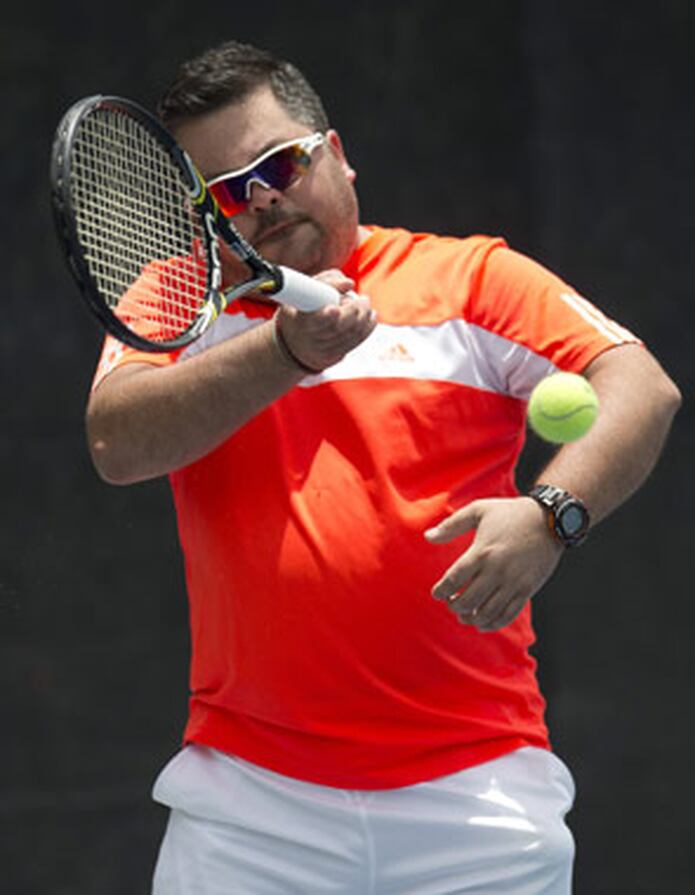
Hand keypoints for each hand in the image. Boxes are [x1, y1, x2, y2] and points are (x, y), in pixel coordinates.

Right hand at [276, 269, 376, 370]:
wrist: (295, 341)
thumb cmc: (302, 308)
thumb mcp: (303, 291)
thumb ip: (326, 281)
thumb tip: (349, 284)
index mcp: (298, 320)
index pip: (313, 320)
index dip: (326, 317)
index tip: (335, 309)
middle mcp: (309, 339)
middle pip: (337, 328)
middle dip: (354, 311)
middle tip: (362, 299)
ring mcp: (322, 350)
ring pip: (349, 335)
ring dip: (363, 317)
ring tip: (364, 303)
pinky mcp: (334, 356)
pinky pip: (355, 342)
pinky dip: (367, 327)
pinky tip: (371, 316)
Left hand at [425, 497, 563, 631]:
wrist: (550, 519)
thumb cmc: (510, 513)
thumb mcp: (478, 510)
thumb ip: (451, 525)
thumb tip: (427, 537)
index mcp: (481, 552)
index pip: (453, 581)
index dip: (441, 591)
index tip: (437, 594)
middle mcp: (497, 571)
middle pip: (468, 601)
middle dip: (455, 606)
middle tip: (451, 603)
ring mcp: (514, 583)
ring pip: (487, 612)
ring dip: (472, 618)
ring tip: (464, 615)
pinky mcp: (527, 590)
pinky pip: (508, 614)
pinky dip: (493, 624)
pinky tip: (483, 623)